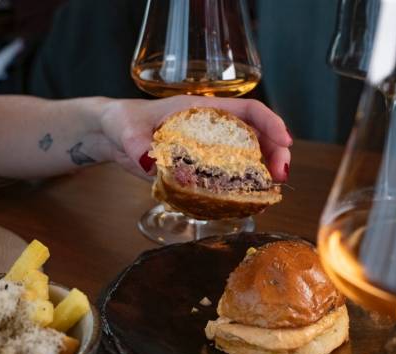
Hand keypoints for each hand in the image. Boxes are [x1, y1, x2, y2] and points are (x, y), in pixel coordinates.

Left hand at [99, 96, 292, 181]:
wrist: (111, 135)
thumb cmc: (122, 122)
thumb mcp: (127, 130)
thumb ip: (137, 144)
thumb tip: (150, 162)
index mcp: (201, 110)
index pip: (246, 110)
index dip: (270, 122)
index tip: (284, 141)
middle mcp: (211, 128)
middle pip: (255, 135)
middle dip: (275, 152)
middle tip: (281, 176)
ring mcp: (206, 149)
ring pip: (245, 157)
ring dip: (262, 173)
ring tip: (270, 192)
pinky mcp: (197, 168)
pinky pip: (225, 177)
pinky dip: (238, 188)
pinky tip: (244, 202)